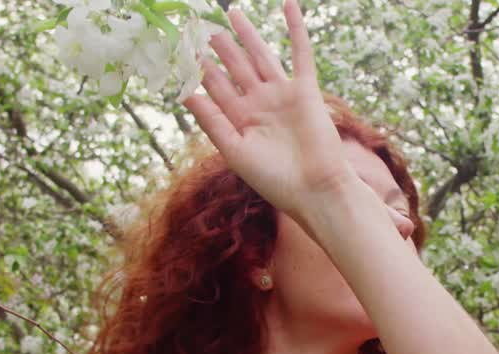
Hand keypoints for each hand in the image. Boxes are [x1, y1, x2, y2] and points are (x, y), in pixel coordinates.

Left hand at [183, 0, 352, 220]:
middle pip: (236, 68)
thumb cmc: (275, 180)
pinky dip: (295, 29)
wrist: (316, 189)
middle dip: (220, 48)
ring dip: (247, 35)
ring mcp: (283, 95)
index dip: (200, 71)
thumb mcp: (234, 151)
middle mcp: (260, 105)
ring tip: (231, 12)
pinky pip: (300, 53)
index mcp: (241, 122)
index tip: (182, 51)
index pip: (217, 90)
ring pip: (261, 57)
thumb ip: (212, 121)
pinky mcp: (306, 90)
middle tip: (201, 26)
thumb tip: (185, 92)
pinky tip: (288, 5)